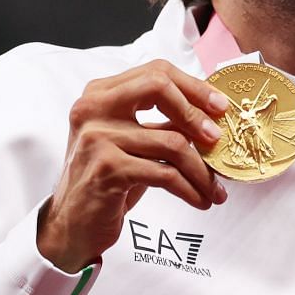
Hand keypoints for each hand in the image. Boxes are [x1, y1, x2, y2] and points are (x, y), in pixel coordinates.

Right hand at [36, 60, 232, 273]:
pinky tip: (200, 199)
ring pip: (171, 142)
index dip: (193, 87)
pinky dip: (189, 189)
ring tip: (216, 190)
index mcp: (100, 93)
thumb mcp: (135, 143)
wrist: (74, 223)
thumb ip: (164, 122)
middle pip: (159, 88)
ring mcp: (97, 138)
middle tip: (219, 140)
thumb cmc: (109, 179)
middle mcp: (93, 108)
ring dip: (202, 170)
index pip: (155, 72)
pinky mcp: (107, 169)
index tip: (221, 107)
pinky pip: (165, 174)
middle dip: (197, 114)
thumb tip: (213, 113)